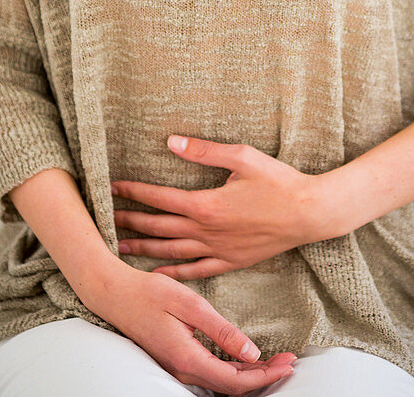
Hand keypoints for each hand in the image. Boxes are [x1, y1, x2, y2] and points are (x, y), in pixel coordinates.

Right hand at [85, 260, 296, 394]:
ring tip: (274, 360)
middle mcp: (182, 370)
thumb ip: (221, 330)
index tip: (288, 363)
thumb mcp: (189, 304)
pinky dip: (232, 369)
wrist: (113, 293)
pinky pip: (209, 373)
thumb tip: (252, 353)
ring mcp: (176, 367)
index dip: (265, 376)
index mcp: (188, 358)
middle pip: (231, 386)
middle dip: (263, 377)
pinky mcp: (174, 360)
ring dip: (249, 375)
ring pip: (220, 382)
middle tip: (289, 361)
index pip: (236, 381)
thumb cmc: (149, 292)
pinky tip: (244, 358)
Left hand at [111, 135, 320, 278]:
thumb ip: (203, 151)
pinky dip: (173, 273)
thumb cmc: (278, 181)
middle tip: (104, 218)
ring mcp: (219, 250)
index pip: (160, 198)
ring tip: (119, 245)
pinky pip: (196, 271)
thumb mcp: (242, 156)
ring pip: (172, 252)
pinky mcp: (232, 261)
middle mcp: (207, 231)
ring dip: (144, 247)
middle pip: (159, 227)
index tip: (112, 187)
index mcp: (206, 204)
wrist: (309, 213)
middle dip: (130, 221)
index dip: (134, 192)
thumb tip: (171, 141)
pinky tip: (157, 273)